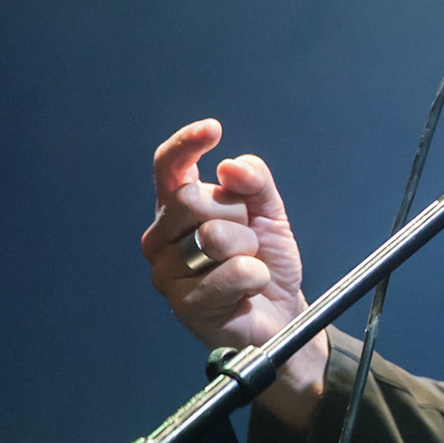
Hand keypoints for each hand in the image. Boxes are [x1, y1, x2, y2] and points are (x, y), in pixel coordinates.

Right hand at [140, 118, 326, 426]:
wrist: (281, 312)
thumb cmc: (266, 260)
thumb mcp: (269, 211)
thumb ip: (254, 181)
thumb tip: (230, 166)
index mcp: (178, 209)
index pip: (169, 167)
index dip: (185, 145)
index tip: (212, 130)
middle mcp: (162, 238)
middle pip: (191, 200)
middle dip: (235, 214)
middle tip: (248, 237)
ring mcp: (167, 274)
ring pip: (214, 237)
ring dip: (249, 249)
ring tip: (248, 266)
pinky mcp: (184, 305)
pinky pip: (233, 273)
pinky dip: (255, 277)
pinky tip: (248, 289)